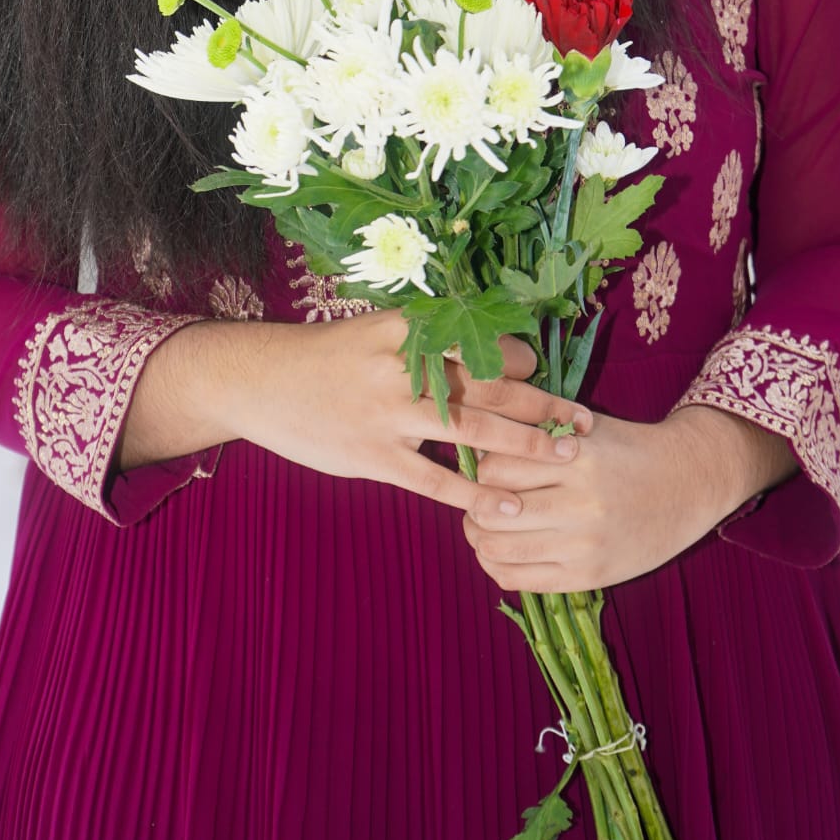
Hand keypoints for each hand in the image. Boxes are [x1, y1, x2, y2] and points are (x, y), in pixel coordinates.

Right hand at [129, 310, 589, 512]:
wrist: (258, 380)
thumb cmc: (321, 356)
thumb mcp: (372, 332)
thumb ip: (421, 343)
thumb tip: (480, 352)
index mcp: (407, 331)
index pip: (480, 342)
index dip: (520, 360)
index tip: (547, 374)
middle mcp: (403, 369)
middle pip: (489, 386)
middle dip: (542, 404)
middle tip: (582, 420)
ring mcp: (388, 414)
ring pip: (473, 431)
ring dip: (525, 446)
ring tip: (566, 460)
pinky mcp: (372, 456)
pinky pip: (435, 481)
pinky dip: (476, 495)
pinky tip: (508, 507)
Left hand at [461, 404, 794, 591]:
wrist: (688, 484)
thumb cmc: (628, 449)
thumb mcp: (586, 428)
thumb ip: (536, 433)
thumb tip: (476, 445)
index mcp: (577, 459)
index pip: (496, 467)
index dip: (481, 466)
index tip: (482, 466)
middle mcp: (580, 504)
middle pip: (492, 510)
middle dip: (473, 505)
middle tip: (474, 500)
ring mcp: (584, 545)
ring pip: (499, 549)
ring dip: (479, 538)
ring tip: (482, 527)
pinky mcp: (589, 576)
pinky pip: (522, 580)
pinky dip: (498, 568)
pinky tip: (501, 552)